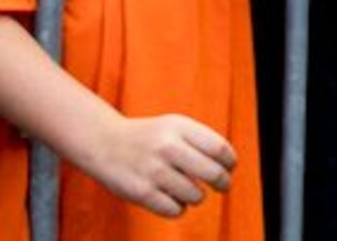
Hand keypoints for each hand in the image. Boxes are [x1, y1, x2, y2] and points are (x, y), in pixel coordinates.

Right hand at [92, 111, 234, 216]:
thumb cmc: (150, 138)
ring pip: (196, 196)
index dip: (230, 162)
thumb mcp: (174, 126)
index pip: (218, 147)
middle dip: (223, 183)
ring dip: (196, 196)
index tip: (230, 168)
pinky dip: (178, 208)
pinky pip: (176, 210)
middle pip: (212, 173)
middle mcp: (167, 146)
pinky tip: (170, 197)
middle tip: (223, 186)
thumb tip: (229, 166)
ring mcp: (154, 170)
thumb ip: (201, 141)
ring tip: (187, 189)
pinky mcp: (142, 193)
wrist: (106, 143)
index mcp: (179, 126)